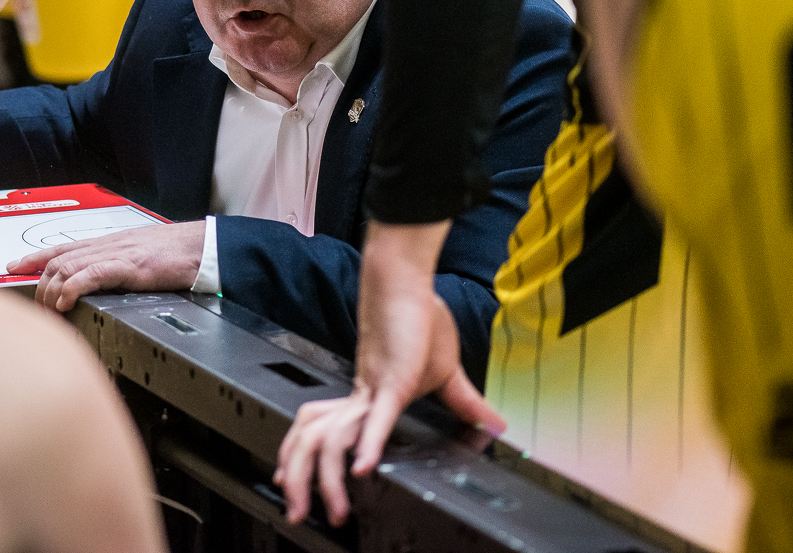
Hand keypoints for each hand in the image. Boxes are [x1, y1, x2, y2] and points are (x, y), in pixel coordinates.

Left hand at [8, 221, 205, 311]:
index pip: (61, 247)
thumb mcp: (139, 258)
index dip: (33, 257)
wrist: (202, 247)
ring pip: (66, 266)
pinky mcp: (127, 266)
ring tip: (50, 310)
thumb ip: (118, 268)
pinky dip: (72, 288)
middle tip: (38, 309)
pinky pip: (90, 274)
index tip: (12, 267)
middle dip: (39, 284)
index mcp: (108, 244)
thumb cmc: (177, 253)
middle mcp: (106, 245)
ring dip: (52, 290)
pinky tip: (66, 302)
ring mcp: (115, 254)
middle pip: (56, 259)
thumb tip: (102, 285)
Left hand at [274, 220, 505, 525]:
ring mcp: (374, 390)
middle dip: (302, 481)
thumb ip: (464, 404)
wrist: (405, 280)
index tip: (299, 491)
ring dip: (328, 476)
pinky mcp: (393, 380)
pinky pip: (376, 418)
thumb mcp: (444, 370)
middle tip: (298, 512)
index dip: (306, 462)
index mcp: (368, 400)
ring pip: (334, 439)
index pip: (329, 438)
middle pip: (315, 444)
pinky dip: (368, 444)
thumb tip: (494, 423)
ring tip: (334, 506)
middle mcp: (362, 398)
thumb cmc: (418, 315)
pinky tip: (362, 468)